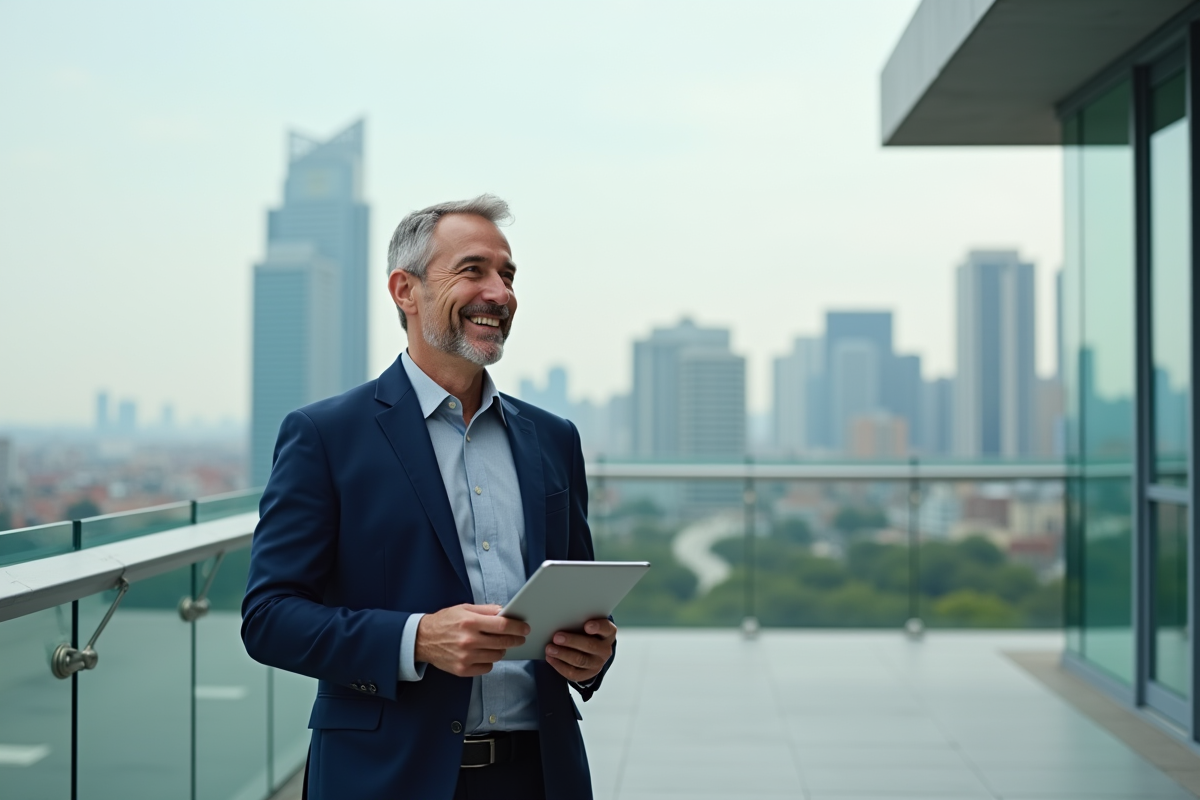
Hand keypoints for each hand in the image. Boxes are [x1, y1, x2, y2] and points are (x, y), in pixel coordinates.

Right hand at [415, 604, 530, 676]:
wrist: (422, 640)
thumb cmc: (445, 622)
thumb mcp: (464, 609)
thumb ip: (486, 610)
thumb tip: (505, 612)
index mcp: (470, 622)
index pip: (502, 625)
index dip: (517, 627)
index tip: (525, 628)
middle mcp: (468, 641)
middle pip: (503, 642)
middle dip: (516, 639)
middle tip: (520, 637)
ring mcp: (465, 657)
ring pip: (497, 656)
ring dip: (502, 650)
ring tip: (498, 644)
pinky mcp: (462, 670)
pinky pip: (487, 667)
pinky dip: (489, 660)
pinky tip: (485, 653)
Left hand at [545, 618, 616, 682]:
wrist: (591, 650)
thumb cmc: (586, 632)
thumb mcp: (588, 623)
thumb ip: (579, 620)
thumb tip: (560, 619)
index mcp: (608, 633)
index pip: (606, 628)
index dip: (597, 627)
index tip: (586, 626)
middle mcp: (605, 649)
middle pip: (590, 646)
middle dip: (572, 641)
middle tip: (556, 637)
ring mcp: (597, 663)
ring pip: (580, 660)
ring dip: (563, 654)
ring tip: (549, 649)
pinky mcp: (587, 674)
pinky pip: (573, 673)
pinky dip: (559, 666)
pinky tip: (550, 658)